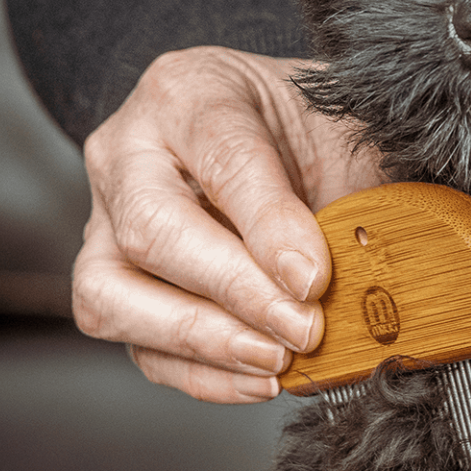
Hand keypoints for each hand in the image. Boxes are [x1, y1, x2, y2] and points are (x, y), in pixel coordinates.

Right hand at [74, 46, 383, 402]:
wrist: (266, 130)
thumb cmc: (302, 126)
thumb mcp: (338, 129)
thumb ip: (349, 183)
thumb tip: (368, 265)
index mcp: (187, 92)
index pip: (220, 155)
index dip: (268, 223)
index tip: (315, 278)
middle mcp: (127, 151)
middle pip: (150, 228)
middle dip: (234, 291)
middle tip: (303, 329)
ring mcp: (103, 220)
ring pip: (108, 293)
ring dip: (199, 339)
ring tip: (275, 359)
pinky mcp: (107, 282)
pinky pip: (132, 342)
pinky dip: (197, 372)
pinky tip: (259, 379)